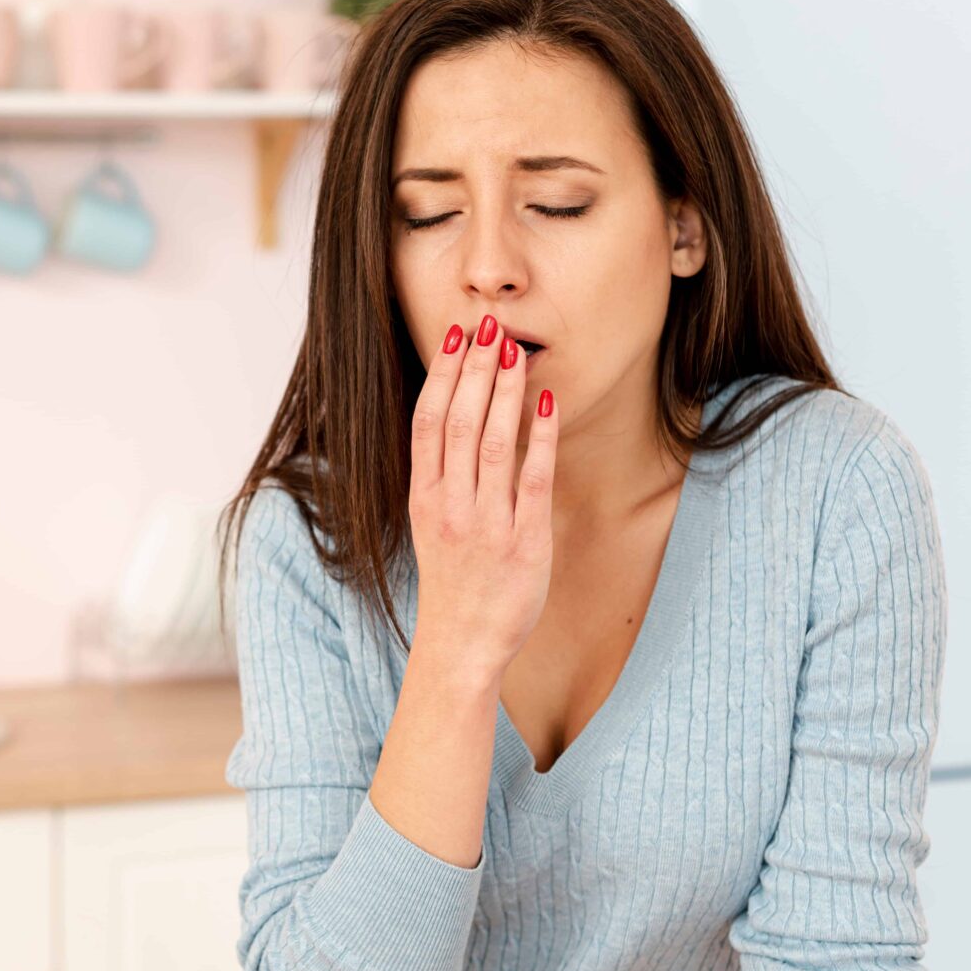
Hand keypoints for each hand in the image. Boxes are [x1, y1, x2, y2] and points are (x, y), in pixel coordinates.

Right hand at [408, 313, 558, 678]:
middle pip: (460, 423)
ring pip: (493, 443)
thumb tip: (460, 418)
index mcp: (423, 498)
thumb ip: (443, 476)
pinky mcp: (523, 541)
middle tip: (490, 326)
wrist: (461, 644)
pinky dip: (541, 437)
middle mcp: (450, 505)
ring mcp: (486, 523)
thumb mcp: (431, 524)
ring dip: (504, 392)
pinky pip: (533, 479)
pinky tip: (547, 401)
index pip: (427, 422)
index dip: (441, 375)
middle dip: (475, 370)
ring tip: (515, 351)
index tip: (455, 336)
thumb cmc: (452, 582)